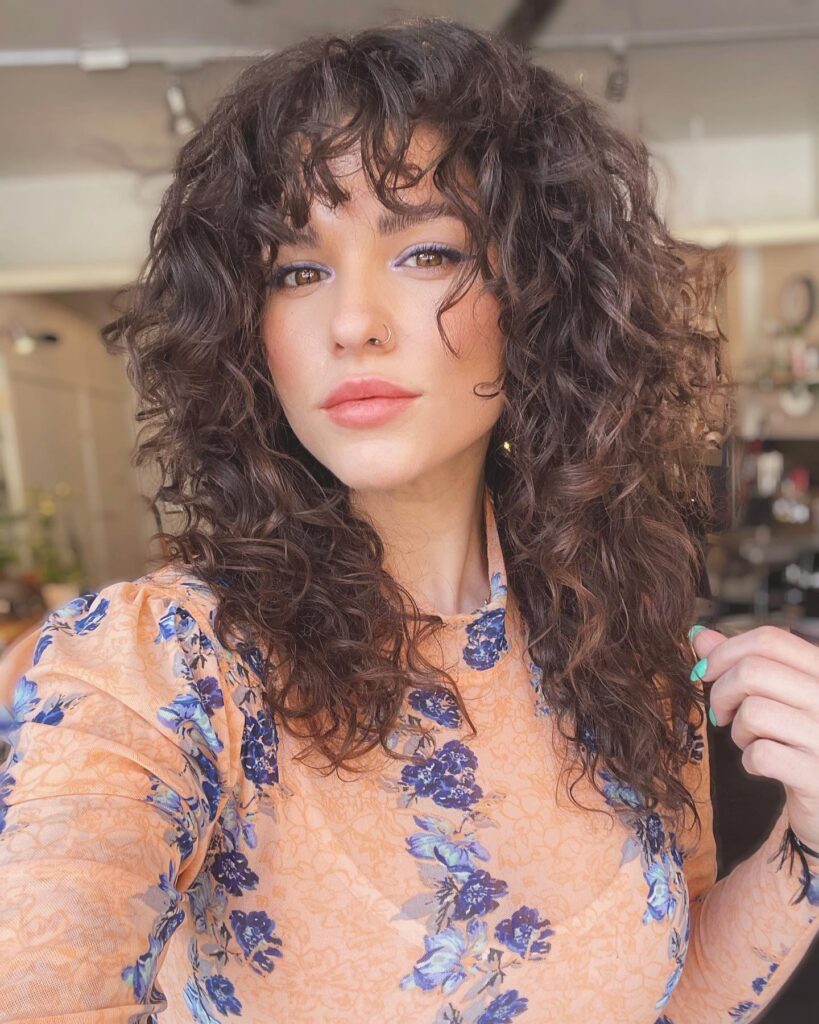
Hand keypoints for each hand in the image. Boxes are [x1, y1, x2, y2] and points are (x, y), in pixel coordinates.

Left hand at [690, 624, 818, 853]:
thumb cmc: (801, 740)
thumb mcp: (779, 696)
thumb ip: (744, 663)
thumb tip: (700, 636)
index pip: (769, 639)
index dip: (726, 651)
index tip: (706, 672)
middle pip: (753, 671)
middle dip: (721, 692)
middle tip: (721, 714)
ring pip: (753, 711)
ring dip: (738, 730)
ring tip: (750, 740)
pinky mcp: (817, 775)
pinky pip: (762, 754)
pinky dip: (750, 761)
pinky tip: (761, 765)